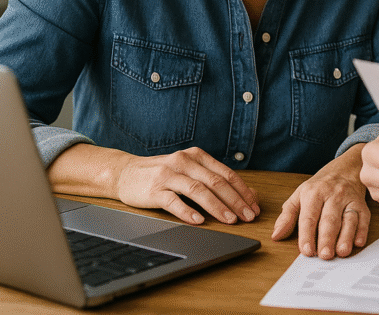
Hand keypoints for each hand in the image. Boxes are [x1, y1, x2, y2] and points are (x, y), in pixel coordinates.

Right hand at [114, 147, 259, 225]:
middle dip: (235, 201)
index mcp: (196, 156)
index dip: (242, 191)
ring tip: (230, 220)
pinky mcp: (154, 189)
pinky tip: (199, 221)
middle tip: (248, 216)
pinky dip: (188, 211)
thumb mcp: (189, 170)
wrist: (125, 173)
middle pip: (215, 182)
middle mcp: (184, 162)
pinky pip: (174, 201)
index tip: (254, 206)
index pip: (226, 173)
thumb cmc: (162, 173)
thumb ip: (213, 178)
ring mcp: (168, 175)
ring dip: (217, 207)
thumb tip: (247, 193)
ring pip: (198, 190)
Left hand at [271, 146, 370, 258]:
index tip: (306, 250)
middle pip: (329, 219)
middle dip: (327, 238)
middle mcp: (332, 195)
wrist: (345, 169)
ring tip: (342, 252)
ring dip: (346, 237)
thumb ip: (287, 216)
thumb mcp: (299, 196)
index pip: (309, 217)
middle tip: (324, 255)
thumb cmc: (320, 187)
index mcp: (313, 193)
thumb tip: (276, 235)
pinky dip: (362, 231)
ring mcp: (349, 199)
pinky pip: (364, 218)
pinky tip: (358, 242)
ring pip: (348, 219)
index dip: (307, 234)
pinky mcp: (362, 204)